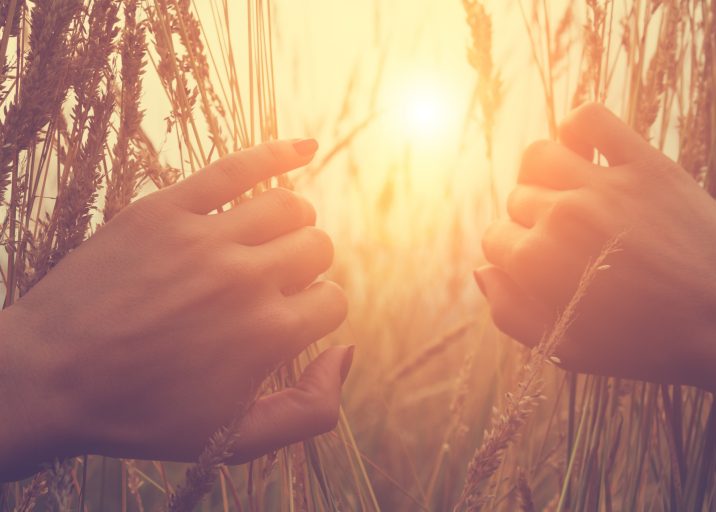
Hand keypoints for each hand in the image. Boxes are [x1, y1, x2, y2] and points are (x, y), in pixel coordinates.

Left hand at [0, 139, 352, 480]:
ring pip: (290, 206)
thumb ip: (312, 409)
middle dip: (307, 266)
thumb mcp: (235, 441)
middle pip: (317, 248)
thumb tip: (348, 351)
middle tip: (274, 284)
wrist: (46, 379)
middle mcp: (247, 279)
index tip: (290, 318)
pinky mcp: (165, 210)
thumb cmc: (141, 414)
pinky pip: (236, 167)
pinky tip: (305, 147)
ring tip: (273, 239)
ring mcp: (205, 238)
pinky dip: (279, 153)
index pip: (332, 300)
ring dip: (295, 222)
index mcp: (269, 333)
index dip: (317, 311)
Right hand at [476, 104, 715, 416]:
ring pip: (537, 156)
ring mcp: (604, 185)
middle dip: (529, 222)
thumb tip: (481, 270)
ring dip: (539, 175)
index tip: (535, 264)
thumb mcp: (566, 350)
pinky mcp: (645, 164)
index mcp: (536, 263)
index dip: (510, 253)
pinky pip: (592, 119)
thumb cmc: (646, 344)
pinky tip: (581, 150)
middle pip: (516, 200)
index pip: (494, 238)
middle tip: (564, 243)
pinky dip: (576, 126)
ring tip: (562, 193)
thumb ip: (510, 313)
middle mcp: (562, 216)